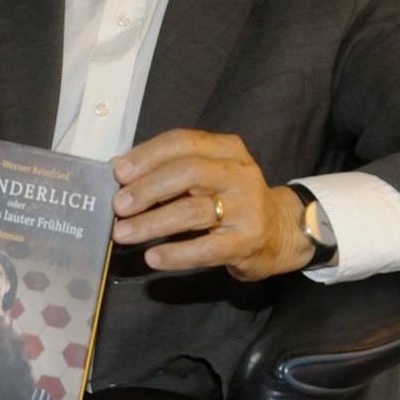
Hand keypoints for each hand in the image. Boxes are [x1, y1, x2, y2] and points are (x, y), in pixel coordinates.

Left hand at [111, 129, 311, 280]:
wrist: (281, 230)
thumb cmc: (232, 199)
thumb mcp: (209, 173)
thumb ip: (171, 168)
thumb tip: (120, 168)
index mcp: (227, 149)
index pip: (183, 142)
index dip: (148, 155)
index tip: (118, 172)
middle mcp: (239, 173)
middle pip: (187, 172)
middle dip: (147, 189)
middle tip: (118, 206)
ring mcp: (247, 208)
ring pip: (192, 211)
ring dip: (152, 223)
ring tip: (123, 234)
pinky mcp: (248, 241)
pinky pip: (205, 249)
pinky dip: (175, 254)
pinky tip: (152, 257)